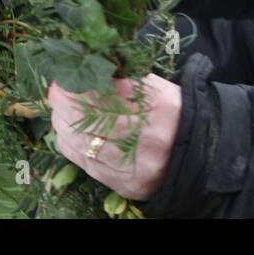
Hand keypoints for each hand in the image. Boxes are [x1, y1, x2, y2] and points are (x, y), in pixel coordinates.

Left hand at [47, 74, 179, 200]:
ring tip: (58, 110)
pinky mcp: (127, 184)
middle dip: (66, 105)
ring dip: (64, 125)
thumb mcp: (159, 89)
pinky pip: (88, 165)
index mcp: (159, 108)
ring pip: (86, 145)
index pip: (108, 97)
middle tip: (56, 92)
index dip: (80, 89)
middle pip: (94, 122)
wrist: (197, 154)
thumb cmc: (173, 114)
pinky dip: (71, 147)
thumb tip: (90, 70)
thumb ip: (127, 81)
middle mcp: (149, 140)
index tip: (65, 78)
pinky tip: (65, 133)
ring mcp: (137, 167)